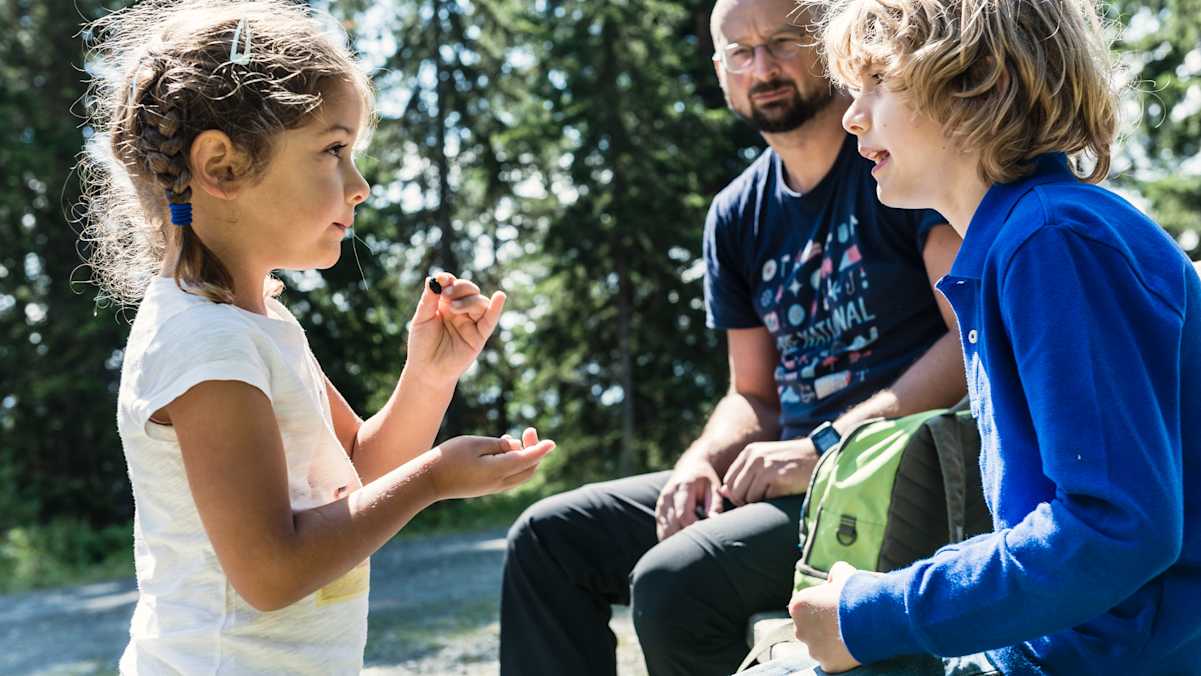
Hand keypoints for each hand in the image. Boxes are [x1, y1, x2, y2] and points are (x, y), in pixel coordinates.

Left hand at [406, 273, 505, 386]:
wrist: (426, 371)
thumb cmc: (421, 345)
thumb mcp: (422, 318)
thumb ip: (429, 299)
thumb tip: (435, 277)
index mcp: (446, 305)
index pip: (453, 285)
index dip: (450, 280)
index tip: (443, 280)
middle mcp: (461, 311)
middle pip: (469, 290)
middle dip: (460, 288)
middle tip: (446, 296)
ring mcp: (471, 323)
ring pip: (479, 302)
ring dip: (468, 300)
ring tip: (453, 309)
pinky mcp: (479, 336)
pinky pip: (490, 320)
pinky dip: (496, 308)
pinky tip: (500, 296)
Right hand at [426, 428, 553, 499]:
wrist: (428, 481)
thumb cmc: (449, 457)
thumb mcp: (475, 444)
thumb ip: (498, 445)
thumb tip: (514, 446)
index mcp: (498, 471)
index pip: (528, 460)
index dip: (541, 450)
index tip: (552, 442)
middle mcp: (499, 483)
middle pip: (528, 469)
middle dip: (534, 451)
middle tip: (529, 431)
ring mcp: (493, 488)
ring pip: (520, 475)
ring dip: (524, 457)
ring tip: (511, 439)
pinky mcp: (486, 488)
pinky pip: (509, 477)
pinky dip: (514, 464)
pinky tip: (504, 449)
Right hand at [654, 460, 723, 540]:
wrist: (689, 469)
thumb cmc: (705, 480)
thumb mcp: (714, 488)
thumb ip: (715, 505)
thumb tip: (713, 522)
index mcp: (682, 487)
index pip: (683, 515)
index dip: (693, 529)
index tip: (706, 535)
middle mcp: (667, 496)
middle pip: (671, 527)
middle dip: (685, 539)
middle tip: (700, 545)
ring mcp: (660, 505)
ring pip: (664, 532)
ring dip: (677, 542)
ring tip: (693, 545)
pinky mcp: (658, 513)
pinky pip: (662, 532)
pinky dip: (672, 540)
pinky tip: (684, 542)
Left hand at [719, 439, 817, 505]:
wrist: (818, 455)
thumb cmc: (792, 462)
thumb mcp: (765, 462)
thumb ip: (744, 475)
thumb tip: (723, 492)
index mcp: (749, 452)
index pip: (729, 480)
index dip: (737, 494)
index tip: (750, 498)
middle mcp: (754, 457)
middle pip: (735, 491)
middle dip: (745, 501)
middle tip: (763, 500)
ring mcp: (764, 466)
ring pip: (748, 497)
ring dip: (759, 502)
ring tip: (774, 493)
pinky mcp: (775, 476)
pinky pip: (763, 499)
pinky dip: (772, 501)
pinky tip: (783, 491)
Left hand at [788, 561, 862, 672]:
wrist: (875, 616)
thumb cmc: (857, 592)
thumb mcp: (844, 573)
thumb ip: (834, 574)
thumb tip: (834, 578)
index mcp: (798, 605)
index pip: (805, 607)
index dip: (821, 606)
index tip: (837, 606)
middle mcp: (800, 629)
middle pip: (809, 628)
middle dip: (823, 626)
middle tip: (844, 621)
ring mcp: (813, 649)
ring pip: (819, 646)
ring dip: (831, 642)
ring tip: (851, 633)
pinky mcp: (828, 664)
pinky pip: (832, 660)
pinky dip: (841, 656)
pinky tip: (853, 646)